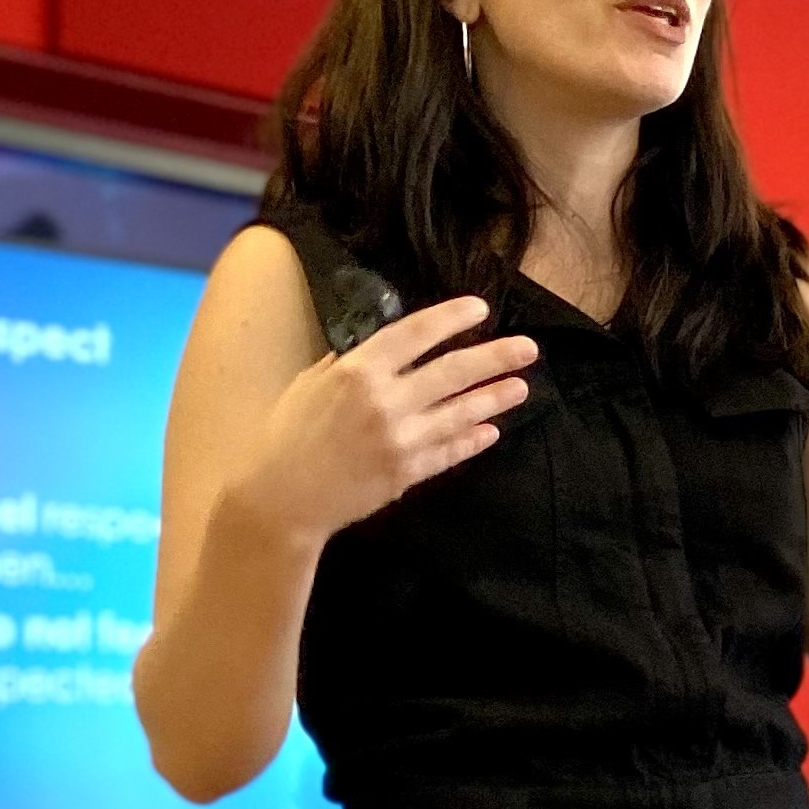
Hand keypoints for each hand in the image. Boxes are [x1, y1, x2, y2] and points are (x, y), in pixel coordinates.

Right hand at [230, 293, 538, 545]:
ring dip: (495, 398)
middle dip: (495, 357)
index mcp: (357, 371)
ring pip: (460, 413)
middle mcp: (384, 401)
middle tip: (528, 349)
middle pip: (453, 372)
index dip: (452, 319)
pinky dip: (473, 440)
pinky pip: (450, 452)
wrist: (280, 499)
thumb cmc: (288, 435)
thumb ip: (352, 364)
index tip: (481, 309)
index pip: (416, 334)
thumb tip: (387, 348)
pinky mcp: (407, 474)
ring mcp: (400, 440)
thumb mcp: (312, 384)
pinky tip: (492, 430)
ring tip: (522, 387)